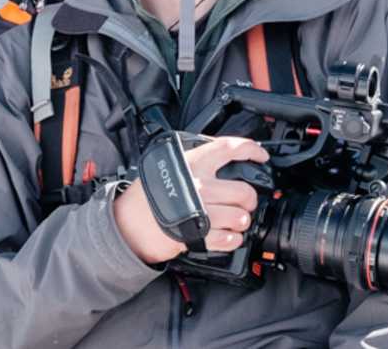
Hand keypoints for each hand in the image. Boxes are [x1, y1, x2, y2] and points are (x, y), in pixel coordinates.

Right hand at [112, 136, 269, 264]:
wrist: (127, 224)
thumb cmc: (145, 197)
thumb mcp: (167, 166)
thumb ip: (194, 160)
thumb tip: (221, 156)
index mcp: (192, 163)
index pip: (229, 148)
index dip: (251, 150)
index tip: (261, 156)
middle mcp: (199, 185)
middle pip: (244, 191)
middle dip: (248, 199)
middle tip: (243, 201)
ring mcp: (201, 212)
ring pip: (240, 217)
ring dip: (241, 220)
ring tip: (233, 220)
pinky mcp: (199, 235)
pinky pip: (230, 238)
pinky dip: (232, 238)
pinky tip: (226, 234)